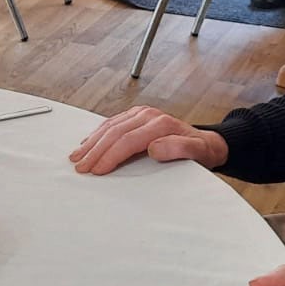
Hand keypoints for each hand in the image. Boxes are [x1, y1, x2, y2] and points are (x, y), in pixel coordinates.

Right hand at [69, 106, 227, 174]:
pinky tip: (88, 142)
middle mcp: (148, 116)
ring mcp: (142, 115)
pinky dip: (98, 134)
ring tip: (77, 156)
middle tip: (80, 167)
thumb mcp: (198, 152)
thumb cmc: (201, 151)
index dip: (109, 156)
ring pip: (110, 127)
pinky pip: (113, 123)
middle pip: (114, 133)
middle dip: (94, 151)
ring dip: (92, 142)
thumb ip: (178, 149)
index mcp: (159, 124)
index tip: (97, 170)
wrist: (208, 143)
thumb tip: (154, 148)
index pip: (127, 140)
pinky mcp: (137, 117)